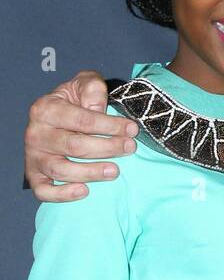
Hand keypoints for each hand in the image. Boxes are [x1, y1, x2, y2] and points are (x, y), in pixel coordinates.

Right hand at [24, 71, 136, 201]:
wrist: (57, 114)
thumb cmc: (76, 100)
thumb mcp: (85, 84)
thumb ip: (92, 88)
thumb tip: (99, 109)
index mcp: (46, 109)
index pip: (82, 119)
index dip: (110, 125)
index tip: (132, 129)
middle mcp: (35, 133)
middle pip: (73, 146)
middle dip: (106, 148)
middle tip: (130, 148)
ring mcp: (34, 156)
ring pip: (60, 170)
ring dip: (90, 173)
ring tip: (115, 171)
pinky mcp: (35, 175)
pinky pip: (43, 190)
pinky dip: (61, 195)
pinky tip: (85, 191)